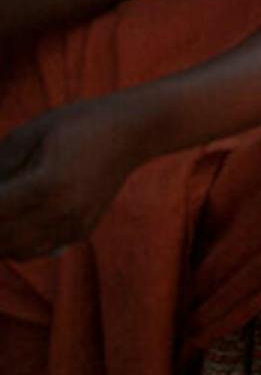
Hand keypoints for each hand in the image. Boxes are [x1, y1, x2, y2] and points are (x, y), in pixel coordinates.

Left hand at [0, 98, 146, 260]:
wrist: (133, 131)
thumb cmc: (78, 123)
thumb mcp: (28, 135)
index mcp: (48, 185)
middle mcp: (62, 212)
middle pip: (0, 237)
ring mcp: (73, 225)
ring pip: (14, 251)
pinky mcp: (79, 231)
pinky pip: (35, 249)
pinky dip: (13, 243)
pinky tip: (10, 223)